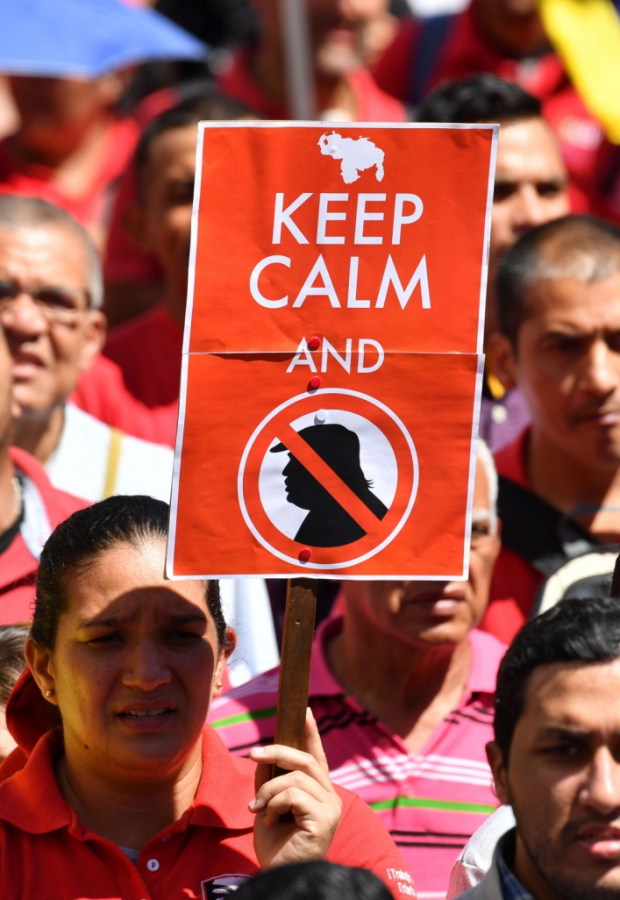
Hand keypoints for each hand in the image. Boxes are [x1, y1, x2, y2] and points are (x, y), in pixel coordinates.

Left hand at [249, 708, 341, 869]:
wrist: (278, 875)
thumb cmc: (275, 844)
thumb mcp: (267, 804)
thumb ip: (269, 780)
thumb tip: (264, 756)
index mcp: (318, 791)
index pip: (316, 756)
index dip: (311, 733)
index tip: (305, 710)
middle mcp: (330, 796)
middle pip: (305, 760)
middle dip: (277, 752)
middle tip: (253, 753)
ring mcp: (330, 807)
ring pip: (296, 778)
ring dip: (269, 790)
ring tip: (259, 809)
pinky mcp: (325, 819)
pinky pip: (294, 795)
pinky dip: (274, 804)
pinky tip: (268, 820)